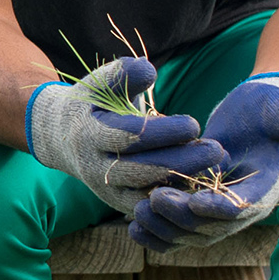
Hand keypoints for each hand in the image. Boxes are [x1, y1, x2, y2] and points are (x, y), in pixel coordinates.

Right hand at [25, 57, 223, 213]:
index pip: (130, 137)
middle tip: (216, 150)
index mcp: (89, 134)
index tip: (194, 124)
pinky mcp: (118, 204)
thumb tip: (149, 70)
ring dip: (182, 183)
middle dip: (182, 161)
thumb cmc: (92, 103)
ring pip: (146, 194)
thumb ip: (123, 74)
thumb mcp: (100, 83)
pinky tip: (199, 186)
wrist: (63, 136)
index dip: (165, 132)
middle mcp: (94, 167)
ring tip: (213, 168)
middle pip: (142, 170)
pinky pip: (149, 209)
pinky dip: (174, 200)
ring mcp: (105, 190)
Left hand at [129, 73, 278, 250]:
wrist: (260, 113)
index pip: (243, 208)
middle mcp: (246, 206)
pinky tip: (133, 226)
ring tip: (137, 212)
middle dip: (182, 218)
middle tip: (152, 201)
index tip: (193, 200)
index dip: (219, 208)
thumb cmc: (274, 108)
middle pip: (212, 227)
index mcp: (268, 188)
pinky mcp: (201, 203)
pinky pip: (179, 228)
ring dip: (166, 227)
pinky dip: (159, 232)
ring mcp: (221, 209)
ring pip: (192, 233)